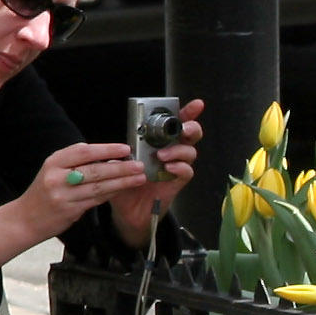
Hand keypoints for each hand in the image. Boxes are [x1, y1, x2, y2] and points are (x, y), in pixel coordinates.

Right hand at [17, 140, 148, 246]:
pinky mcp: (69, 211)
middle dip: (120, 167)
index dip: (106, 149)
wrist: (25, 219)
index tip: (125, 148)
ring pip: (99, 187)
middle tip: (139, 165)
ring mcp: (63, 195)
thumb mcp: (54, 170)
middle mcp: (57, 177)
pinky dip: (111, 194)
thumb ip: (77, 162)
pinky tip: (124, 189)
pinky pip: (96, 200)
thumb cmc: (45, 192)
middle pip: (95, 170)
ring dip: (122, 182)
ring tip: (139, 178)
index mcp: (54, 162)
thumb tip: (110, 156)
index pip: (84, 152)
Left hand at [107, 97, 204, 248]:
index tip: (196, 105)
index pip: (176, 122)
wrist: (127, 209)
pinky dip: (179, 168)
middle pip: (192, 134)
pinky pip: (186, 172)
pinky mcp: (177, 182)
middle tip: (183, 129)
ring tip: (162, 156)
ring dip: (179, 151)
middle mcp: (172, 150)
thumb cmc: (125, 180)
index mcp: (159, 140)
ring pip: (190, 152)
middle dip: (192, 128)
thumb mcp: (119, 163)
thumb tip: (118, 149)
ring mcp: (176, 165)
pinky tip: (169, 168)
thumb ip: (121, 154)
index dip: (188, 112)